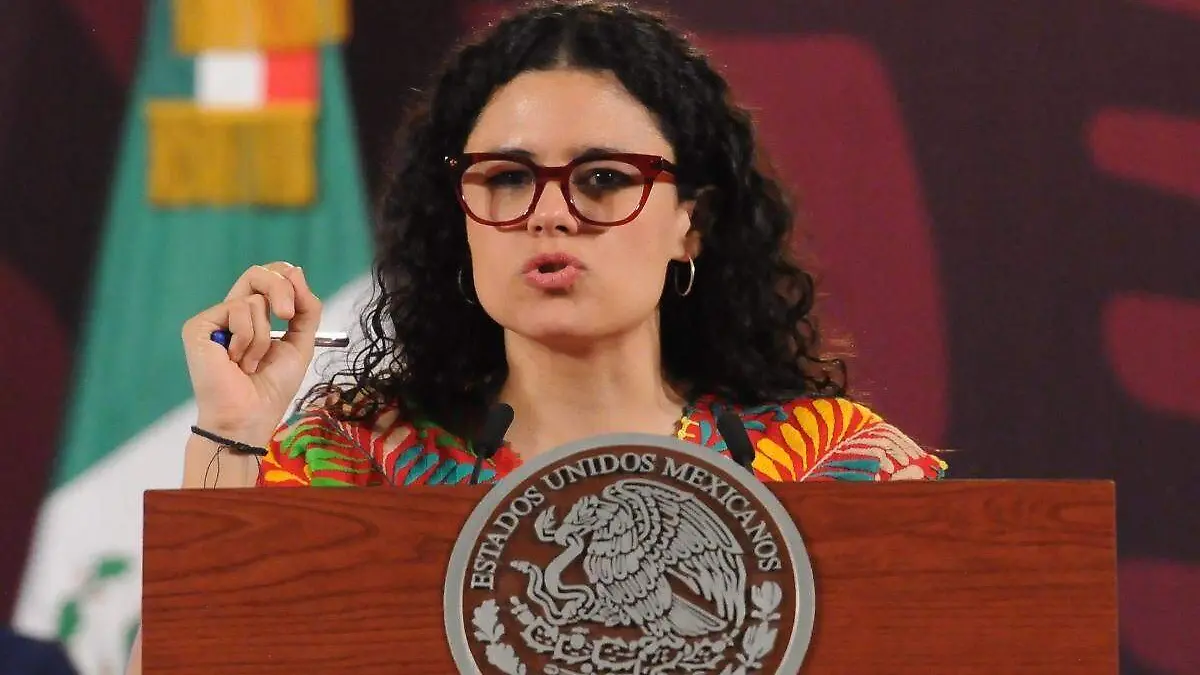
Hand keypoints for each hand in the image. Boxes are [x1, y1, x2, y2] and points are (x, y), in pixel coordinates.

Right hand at [181, 262, 321, 444]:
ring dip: (263, 337)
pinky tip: (235, 361)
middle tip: (287, 316)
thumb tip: (295, 270)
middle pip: (257, 274)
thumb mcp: (300, 343)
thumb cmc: (271, 388)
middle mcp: (230, 315)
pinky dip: (248, 339)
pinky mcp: (199, 326)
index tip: (298, 297)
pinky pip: (237, 310)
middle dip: (281, 290)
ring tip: (250, 363)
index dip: (285, 277)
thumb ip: (305, 309)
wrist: (249, 416)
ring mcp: (213, 320)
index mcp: (253, 318)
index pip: (267, 278)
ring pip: (253, 300)